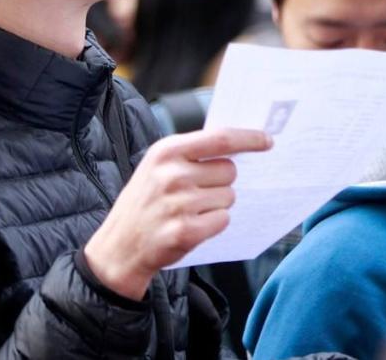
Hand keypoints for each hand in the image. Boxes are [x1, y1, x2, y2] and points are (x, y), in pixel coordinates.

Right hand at [84, 127, 271, 299]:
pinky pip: (223, 220)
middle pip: (229, 171)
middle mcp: (173, 175)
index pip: (220, 138)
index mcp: (166, 151)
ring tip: (188, 211)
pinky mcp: (185, 231)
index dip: (249, 138)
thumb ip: (192, 152)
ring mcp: (179, 204)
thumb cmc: (145, 202)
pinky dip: (213, 224)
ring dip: (216, 205)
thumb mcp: (157, 166)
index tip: (267, 140)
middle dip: (222, 181)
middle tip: (197, 192)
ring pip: (229, 197)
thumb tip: (238, 145)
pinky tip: (190, 226)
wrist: (118, 248)